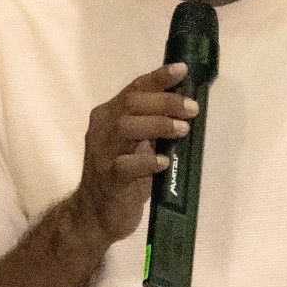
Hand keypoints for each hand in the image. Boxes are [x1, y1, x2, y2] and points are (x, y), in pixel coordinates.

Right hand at [71, 62, 197, 246]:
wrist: (95, 216)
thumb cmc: (125, 177)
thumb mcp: (139, 145)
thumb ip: (155, 125)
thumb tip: (187, 105)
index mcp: (110, 116)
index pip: (134, 89)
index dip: (158, 77)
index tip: (182, 69)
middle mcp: (102, 129)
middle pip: (131, 104)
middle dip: (164, 102)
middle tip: (191, 109)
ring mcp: (102, 154)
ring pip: (125, 127)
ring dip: (158, 125)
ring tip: (183, 130)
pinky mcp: (108, 180)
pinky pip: (124, 166)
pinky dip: (146, 162)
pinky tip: (164, 161)